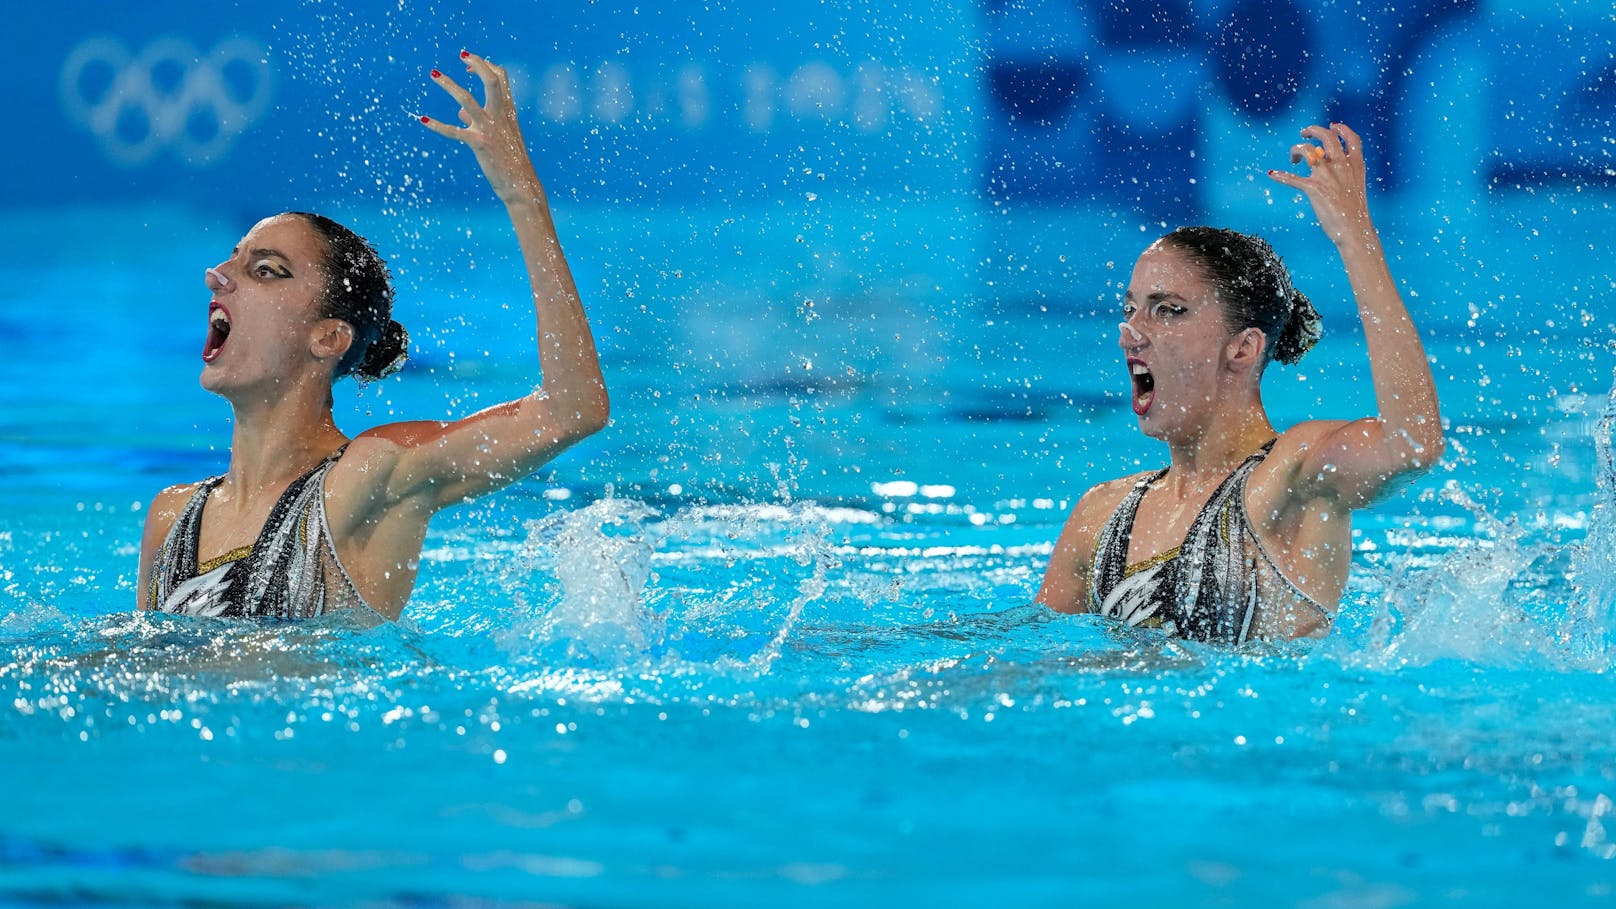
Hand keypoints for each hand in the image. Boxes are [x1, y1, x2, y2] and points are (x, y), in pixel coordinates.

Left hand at [420, 50, 541, 203]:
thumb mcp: (498, 136)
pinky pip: (455, 132)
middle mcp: (500, 116)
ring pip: (467, 100)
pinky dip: (438, 125)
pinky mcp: (479, 144)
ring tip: (433, 74)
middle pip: (491, 80)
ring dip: (449, 85)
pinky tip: (423, 120)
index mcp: (508, 111)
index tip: (469, 65)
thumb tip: (460, 113)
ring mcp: (489, 129)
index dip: (485, 66)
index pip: (501, 78)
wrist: (521, 184)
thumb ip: (480, 120)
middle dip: (477, 64)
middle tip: (461, 54)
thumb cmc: (510, 160)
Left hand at [1267, 122, 1372, 247]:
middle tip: (1303, 133)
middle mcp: (1342, 166)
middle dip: (1313, 131)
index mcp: (1356, 165)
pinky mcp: (1314, 189)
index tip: (1332, 126)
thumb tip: (1324, 161)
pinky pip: (1292, 179)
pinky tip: (1272, 174)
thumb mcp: (1356, 187)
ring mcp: (1328, 176)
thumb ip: (1344, 172)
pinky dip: (1280, 176)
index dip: (1342, 129)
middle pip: (1327, 137)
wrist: (1355, 230)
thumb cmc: (1354, 213)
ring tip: (1293, 158)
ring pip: (1308, 150)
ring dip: (1297, 150)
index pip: (1352, 139)